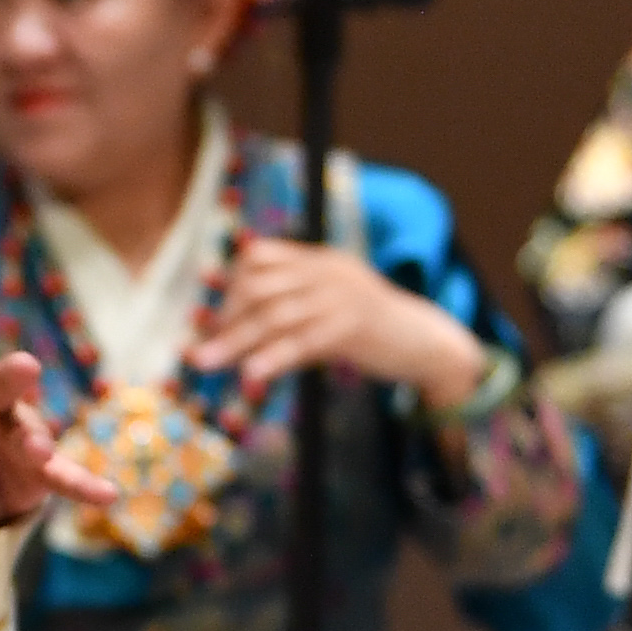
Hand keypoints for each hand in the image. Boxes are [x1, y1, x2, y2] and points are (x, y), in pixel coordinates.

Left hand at [0, 257, 110, 524]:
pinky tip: (105, 494)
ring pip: (30, 430)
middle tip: (25, 369)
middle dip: (13, 375)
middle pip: (1, 380)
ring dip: (36, 439)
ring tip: (35, 450)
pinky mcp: (33, 473)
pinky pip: (58, 478)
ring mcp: (15, 432)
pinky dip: (81, 483)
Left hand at [195, 234, 490, 409]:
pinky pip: (303, 341)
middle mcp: (326, 271)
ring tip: (207, 364)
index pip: (260, 256)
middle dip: (227, 319)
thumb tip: (238, 331)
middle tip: (205, 350)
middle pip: (260, 288)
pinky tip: (251, 374)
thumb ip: (290, 310)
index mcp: (319, 260)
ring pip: (275, 316)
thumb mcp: (328, 309)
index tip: (217, 321)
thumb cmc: (372, 331)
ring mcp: (341, 295)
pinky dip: (273, 357)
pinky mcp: (353, 326)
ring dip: (236, 342)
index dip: (231, 287)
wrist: (426, 342)